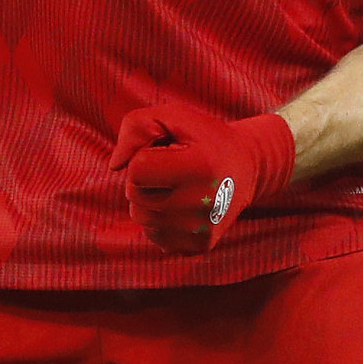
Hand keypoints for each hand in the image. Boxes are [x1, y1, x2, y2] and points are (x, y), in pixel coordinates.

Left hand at [110, 104, 297, 254]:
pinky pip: (154, 236)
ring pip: (141, 218)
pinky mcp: (199, 246)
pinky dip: (160, 220)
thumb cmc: (205, 138)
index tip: (169, 152)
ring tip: (177, 187)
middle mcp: (202, 204)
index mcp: (200, 168)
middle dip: (145, 180)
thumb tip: (114, 166)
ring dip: (150, 200)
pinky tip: (182, 206)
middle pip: (135, 196)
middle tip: (173, 169)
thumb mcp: (175, 117)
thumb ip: (136, 127)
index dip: (144, 156)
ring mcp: (200, 230)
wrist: (247, 168)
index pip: (136, 170)